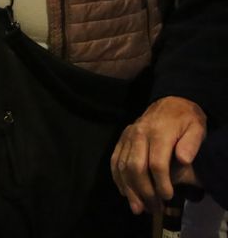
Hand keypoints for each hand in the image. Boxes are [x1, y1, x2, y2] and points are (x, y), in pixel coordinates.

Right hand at [111, 96, 206, 213]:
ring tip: (137, 208)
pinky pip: (114, 160)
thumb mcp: (197, 128)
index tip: (168, 197)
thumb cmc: (185, 119)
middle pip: (135, 166)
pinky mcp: (121, 139)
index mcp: (158, 132)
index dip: (161, 182)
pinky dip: (117, 178)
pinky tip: (124, 192)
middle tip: (153, 208)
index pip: (156, 162)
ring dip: (129, 189)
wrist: (170, 102)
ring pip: (122, 166)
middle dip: (143, 190)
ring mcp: (127, 136)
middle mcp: (138, 134)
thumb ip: (191, 143)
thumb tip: (182, 159)